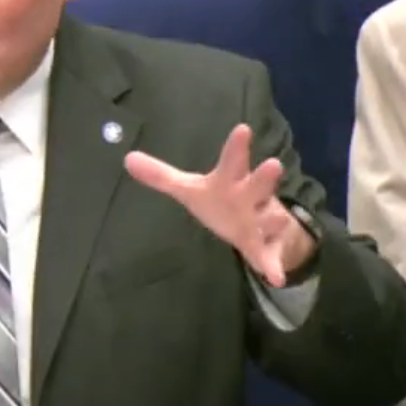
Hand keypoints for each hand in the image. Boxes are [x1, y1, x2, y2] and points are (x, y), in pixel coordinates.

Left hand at [124, 124, 311, 285]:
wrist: (260, 229)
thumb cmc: (220, 202)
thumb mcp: (189, 190)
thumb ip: (161, 176)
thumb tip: (127, 158)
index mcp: (230, 182)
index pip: (232, 161)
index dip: (236, 146)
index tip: (242, 128)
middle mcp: (249, 198)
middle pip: (258, 186)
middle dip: (264, 177)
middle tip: (274, 164)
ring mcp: (260, 223)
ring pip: (271, 219)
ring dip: (273, 220)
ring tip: (278, 218)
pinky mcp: (265, 248)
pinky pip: (271, 258)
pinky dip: (272, 266)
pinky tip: (276, 277)